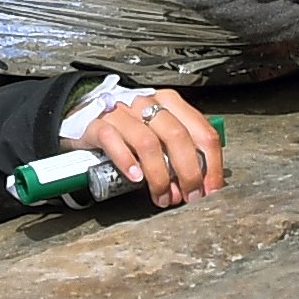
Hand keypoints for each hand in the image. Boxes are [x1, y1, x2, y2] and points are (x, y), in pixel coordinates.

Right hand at [71, 89, 223, 208]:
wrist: (86, 116)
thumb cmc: (130, 130)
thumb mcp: (161, 135)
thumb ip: (181, 153)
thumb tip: (199, 185)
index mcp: (170, 103)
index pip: (202, 132)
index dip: (211, 165)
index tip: (210, 189)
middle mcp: (147, 103)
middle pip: (177, 136)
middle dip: (188, 172)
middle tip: (188, 196)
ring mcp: (122, 113)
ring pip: (148, 142)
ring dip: (159, 176)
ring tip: (162, 196)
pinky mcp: (98, 125)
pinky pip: (113, 141)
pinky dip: (127, 161)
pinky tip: (135, 178)